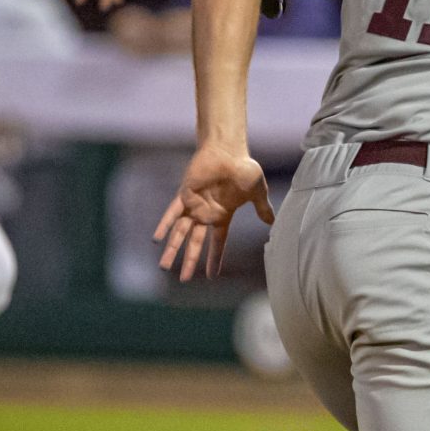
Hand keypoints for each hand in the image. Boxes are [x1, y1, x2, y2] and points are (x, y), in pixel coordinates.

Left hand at [154, 142, 273, 280]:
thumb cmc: (244, 168)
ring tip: (163, 267)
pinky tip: (156, 239)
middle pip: (195, 243)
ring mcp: (193, 205)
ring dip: (172, 249)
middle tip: (183, 280)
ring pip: (180, 232)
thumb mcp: (258, 193)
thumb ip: (262, 209)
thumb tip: (272, 223)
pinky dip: (164, 225)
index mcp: (222, 215)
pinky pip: (172, 213)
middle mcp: (206, 213)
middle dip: (189, 261)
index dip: (214, 259)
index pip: (217, 242)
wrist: (229, 150)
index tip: (210, 276)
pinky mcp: (184, 194)